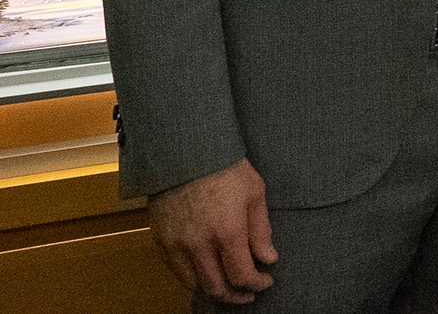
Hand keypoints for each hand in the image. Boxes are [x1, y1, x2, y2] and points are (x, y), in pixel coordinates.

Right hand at [148, 157, 275, 303]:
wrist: (186, 151)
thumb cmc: (224, 167)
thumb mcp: (255, 193)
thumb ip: (261, 230)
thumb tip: (268, 257)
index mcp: (227, 231)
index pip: (241, 274)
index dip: (256, 283)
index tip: (266, 280)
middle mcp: (198, 243)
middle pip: (216, 287)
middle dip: (236, 295)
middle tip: (248, 293)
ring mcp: (176, 243)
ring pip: (193, 284)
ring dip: (213, 290)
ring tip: (228, 286)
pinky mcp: (161, 239)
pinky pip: (175, 271)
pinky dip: (192, 278)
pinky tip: (206, 272)